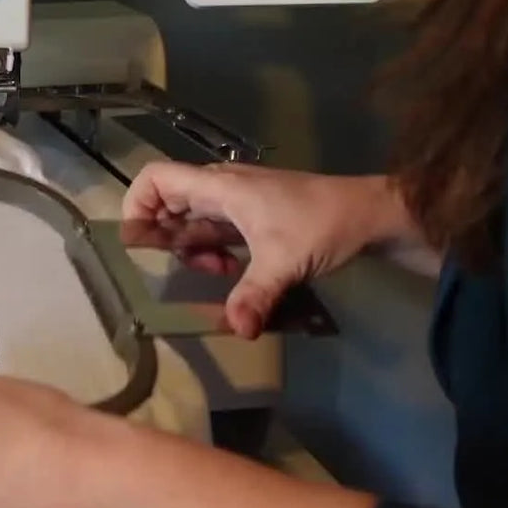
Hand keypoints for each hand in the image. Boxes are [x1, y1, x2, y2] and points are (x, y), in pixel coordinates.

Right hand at [121, 163, 404, 338]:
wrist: (371, 214)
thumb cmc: (323, 225)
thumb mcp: (285, 262)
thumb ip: (254, 295)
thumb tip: (236, 330)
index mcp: (220, 187)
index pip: (156, 177)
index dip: (136, 204)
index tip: (138, 243)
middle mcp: (221, 189)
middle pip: (168, 202)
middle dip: (163, 236)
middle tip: (173, 267)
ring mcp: (237, 201)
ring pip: (191, 219)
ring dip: (192, 248)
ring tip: (213, 273)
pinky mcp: (252, 215)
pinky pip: (214, 229)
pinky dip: (212, 249)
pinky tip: (230, 272)